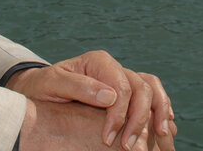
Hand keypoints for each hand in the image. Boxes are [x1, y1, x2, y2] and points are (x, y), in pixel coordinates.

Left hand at [6, 51, 175, 150]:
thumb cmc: (43, 86)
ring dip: (158, 112)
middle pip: (141, 88)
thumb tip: (111, 97)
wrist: (39, 89)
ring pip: (152, 89)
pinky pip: (152, 95)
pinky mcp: (126, 93)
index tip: (108, 140)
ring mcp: (122, 78)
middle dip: (139, 120)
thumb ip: (78, 86)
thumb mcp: (51, 83)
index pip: (120, 86)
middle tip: (129, 148)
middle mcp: (114, 68)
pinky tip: (163, 127)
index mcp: (98, 61)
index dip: (119, 114)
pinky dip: (160, 109)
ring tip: (161, 135)